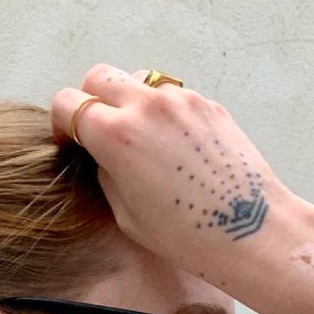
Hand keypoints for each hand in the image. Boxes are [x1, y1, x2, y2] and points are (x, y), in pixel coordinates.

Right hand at [50, 64, 305, 295]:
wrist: (251, 231)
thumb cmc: (187, 237)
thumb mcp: (127, 214)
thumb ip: (107, 172)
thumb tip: (103, 154)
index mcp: (115, 135)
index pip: (68, 102)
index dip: (63, 122)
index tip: (71, 140)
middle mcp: (145, 105)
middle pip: (100, 76)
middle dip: (92, 99)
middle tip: (101, 131)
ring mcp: (180, 99)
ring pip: (139, 81)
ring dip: (132, 102)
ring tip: (144, 138)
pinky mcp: (208, 103)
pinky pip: (173, 96)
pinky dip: (165, 113)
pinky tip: (178, 147)